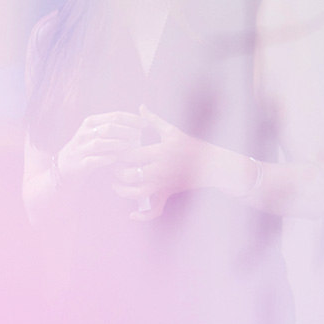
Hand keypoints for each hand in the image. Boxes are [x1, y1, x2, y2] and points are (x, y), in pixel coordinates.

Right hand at [56, 111, 145, 184]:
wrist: (67, 164)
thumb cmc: (90, 146)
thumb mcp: (99, 131)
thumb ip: (116, 124)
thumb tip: (143, 118)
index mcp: (91, 122)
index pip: (115, 116)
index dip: (132, 119)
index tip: (146, 124)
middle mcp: (85, 133)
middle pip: (109, 128)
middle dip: (127, 130)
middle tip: (139, 135)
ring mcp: (81, 148)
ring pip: (100, 143)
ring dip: (117, 144)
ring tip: (130, 146)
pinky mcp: (80, 163)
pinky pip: (93, 160)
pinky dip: (106, 159)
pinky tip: (116, 158)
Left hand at [112, 105, 204, 220]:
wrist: (210, 164)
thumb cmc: (191, 145)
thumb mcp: (172, 131)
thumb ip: (154, 120)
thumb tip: (141, 107)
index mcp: (159, 152)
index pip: (130, 154)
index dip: (118, 153)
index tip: (113, 149)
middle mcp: (159, 170)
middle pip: (129, 175)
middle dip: (116, 171)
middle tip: (112, 165)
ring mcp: (163, 184)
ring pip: (136, 193)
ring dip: (122, 191)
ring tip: (116, 184)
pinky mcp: (167, 193)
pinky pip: (154, 210)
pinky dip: (142, 216)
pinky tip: (132, 214)